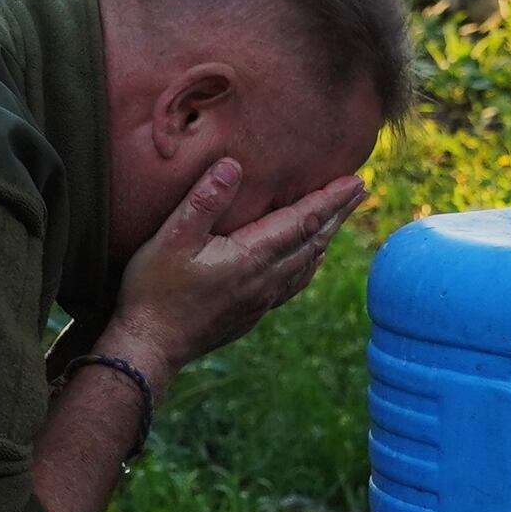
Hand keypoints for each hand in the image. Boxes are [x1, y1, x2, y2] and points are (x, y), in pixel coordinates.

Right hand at [105, 156, 367, 378]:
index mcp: (251, 256)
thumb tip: (233, 165)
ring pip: (307, 264)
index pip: (302, 221)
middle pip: (313, 241)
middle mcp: (265, 279)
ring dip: (326, 237)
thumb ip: (205, 200)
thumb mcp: (172, 237)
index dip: (330, 199)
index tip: (356, 180)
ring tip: (340, 218)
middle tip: (360, 190)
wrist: (149, 346)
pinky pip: (293, 284)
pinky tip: (312, 260)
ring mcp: (261, 300)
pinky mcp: (251, 313)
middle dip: (337, 213)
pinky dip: (309, 264)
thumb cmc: (154, 289)